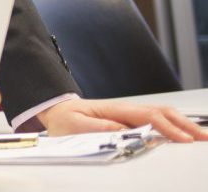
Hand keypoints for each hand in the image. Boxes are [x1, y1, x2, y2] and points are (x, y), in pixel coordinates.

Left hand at [39, 97, 207, 141]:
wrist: (57, 111)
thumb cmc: (66, 119)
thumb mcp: (75, 125)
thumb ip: (97, 128)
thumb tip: (121, 129)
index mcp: (116, 109)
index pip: (149, 117)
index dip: (168, 129)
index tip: (184, 140)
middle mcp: (127, 109)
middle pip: (163, 113)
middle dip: (186, 125)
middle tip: (205, 138)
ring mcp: (130, 114)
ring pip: (163, 115)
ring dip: (184, 125)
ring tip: (202, 136)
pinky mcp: (130, 120)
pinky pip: (157, 121)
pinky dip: (175, 125)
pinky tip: (185, 133)